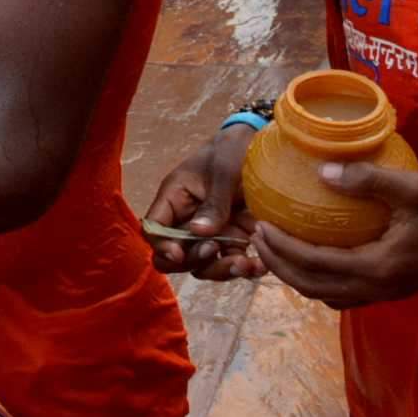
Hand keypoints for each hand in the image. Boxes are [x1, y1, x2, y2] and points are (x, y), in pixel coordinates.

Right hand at [143, 125, 264, 280]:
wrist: (263, 146)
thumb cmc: (234, 149)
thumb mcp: (224, 171)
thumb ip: (214, 203)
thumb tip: (199, 233)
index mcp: (174, 198)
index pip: (154, 229)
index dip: (162, 246)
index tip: (180, 254)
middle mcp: (187, 220)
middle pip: (177, 256)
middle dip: (196, 261)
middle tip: (218, 251)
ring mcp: (210, 232)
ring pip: (205, 265)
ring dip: (223, 270)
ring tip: (246, 264)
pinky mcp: (233, 238)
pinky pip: (232, 261)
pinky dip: (245, 268)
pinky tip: (260, 264)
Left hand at [252, 164, 417, 308]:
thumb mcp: (412, 189)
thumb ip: (367, 181)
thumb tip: (322, 172)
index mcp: (379, 269)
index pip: (315, 266)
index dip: (282, 249)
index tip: (261, 227)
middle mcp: (379, 289)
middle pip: (314, 288)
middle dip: (280, 267)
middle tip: (258, 239)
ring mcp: (387, 293)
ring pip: (328, 295)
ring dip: (299, 277)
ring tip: (279, 249)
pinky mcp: (394, 288)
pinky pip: (346, 293)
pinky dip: (322, 279)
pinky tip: (317, 254)